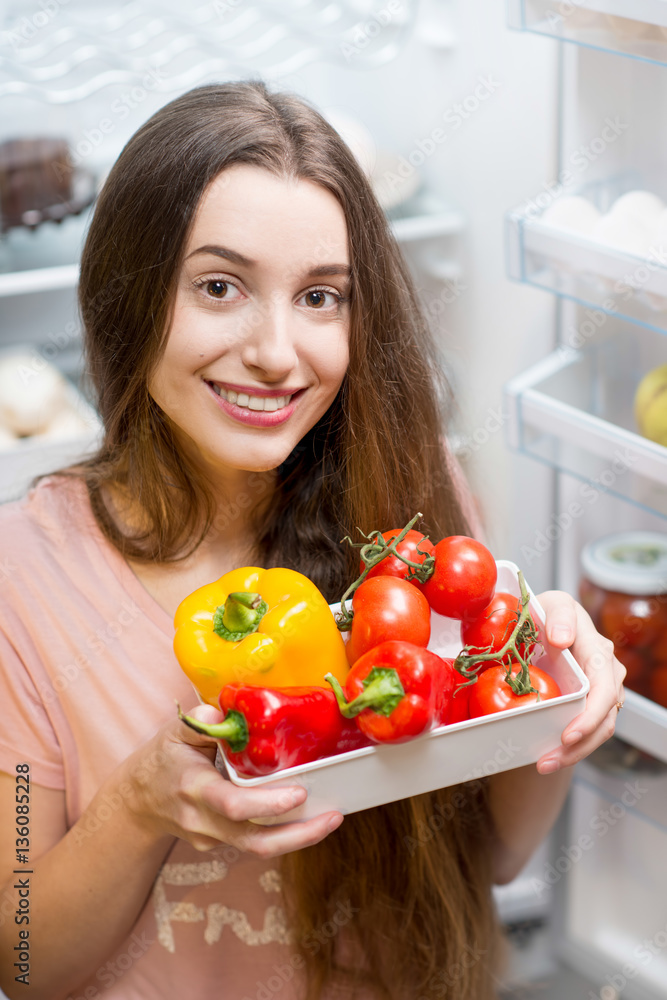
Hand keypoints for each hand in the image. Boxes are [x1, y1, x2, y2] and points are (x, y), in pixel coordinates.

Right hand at [121, 703, 342, 857]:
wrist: (138, 804)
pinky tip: (310, 817)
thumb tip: (225, 711)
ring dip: (299, 838)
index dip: (266, 804)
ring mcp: (213, 839)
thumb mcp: (174, 733)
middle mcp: (204, 821)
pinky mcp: (221, 845)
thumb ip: (199, 720)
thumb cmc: (162, 761)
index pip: (231, 805)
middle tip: (333, 817)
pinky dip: (284, 834)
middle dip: (298, 835)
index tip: (298, 794)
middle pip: (254, 841)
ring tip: (332, 818)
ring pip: (259, 848)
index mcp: (194, 789)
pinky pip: (255, 843)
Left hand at [534, 591, 625, 775]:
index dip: (589, 717)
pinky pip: (588, 729)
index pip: (604, 691)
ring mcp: (602, 689)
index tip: (566, 736)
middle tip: (547, 762)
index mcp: (599, 651)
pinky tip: (549, 756)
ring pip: (598, 730)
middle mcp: (607, 674)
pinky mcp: (590, 702)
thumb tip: (562, 638)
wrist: (543, 621)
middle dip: (579, 746)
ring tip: (544, 764)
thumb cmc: (548, 612)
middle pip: (604, 719)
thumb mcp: (552, 603)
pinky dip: (571, 747)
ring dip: (574, 753)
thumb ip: (559, 616)